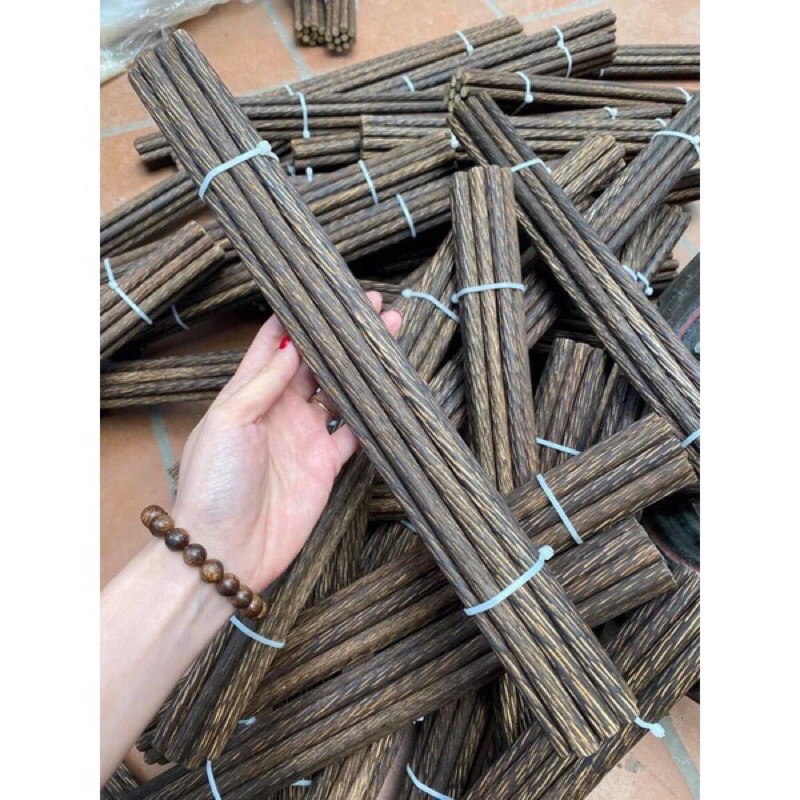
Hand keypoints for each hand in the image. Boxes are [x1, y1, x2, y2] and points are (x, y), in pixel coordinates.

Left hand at [171, 292, 401, 591]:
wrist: (226, 550)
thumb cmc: (214, 484)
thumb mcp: (228, 421)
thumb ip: (263, 383)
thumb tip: (292, 344)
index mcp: (249, 394)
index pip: (276, 344)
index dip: (299, 318)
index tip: (325, 293)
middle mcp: (279, 410)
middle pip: (316, 363)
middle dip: (342, 336)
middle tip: (372, 308)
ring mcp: (304, 438)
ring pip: (340, 392)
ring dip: (362, 367)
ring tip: (389, 337)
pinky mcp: (325, 466)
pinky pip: (354, 432)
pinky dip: (372, 412)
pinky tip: (389, 390)